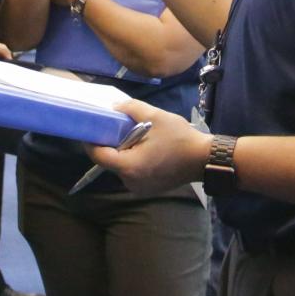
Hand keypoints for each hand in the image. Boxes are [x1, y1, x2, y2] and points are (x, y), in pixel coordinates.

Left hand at [88, 100, 209, 195]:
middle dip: (110, 143)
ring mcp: (139, 188)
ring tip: (134, 135)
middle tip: (116, 126)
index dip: (91, 141)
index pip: (98, 155)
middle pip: (109, 161)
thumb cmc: (179, 138)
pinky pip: (132, 172)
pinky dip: (133, 160)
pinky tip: (144, 147)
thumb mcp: (154, 115)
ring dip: (123, 151)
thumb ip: (130, 108)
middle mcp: (130, 181)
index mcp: (129, 166)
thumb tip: (113, 107)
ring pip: (121, 166)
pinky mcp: (147, 188)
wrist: (204, 159)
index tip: (91, 127)